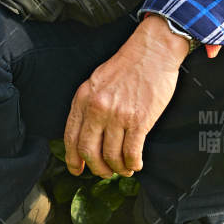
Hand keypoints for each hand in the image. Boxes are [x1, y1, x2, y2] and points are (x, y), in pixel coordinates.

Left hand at [63, 16, 219, 178]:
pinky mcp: (140, 120)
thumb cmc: (128, 65)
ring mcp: (118, 115)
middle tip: (105, 172)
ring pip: (111, 155)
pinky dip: (133, 164)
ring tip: (124, 169)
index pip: (71, 137)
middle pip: (89, 151)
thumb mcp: (97, 82)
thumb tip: (86, 133)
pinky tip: (137, 164)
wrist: (153, 51)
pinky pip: (132, 152)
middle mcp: (97, 108)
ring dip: (118, 168)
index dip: (73, 158)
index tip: (77, 169)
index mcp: (83, 99)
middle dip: (97, 167)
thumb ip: (89, 105)